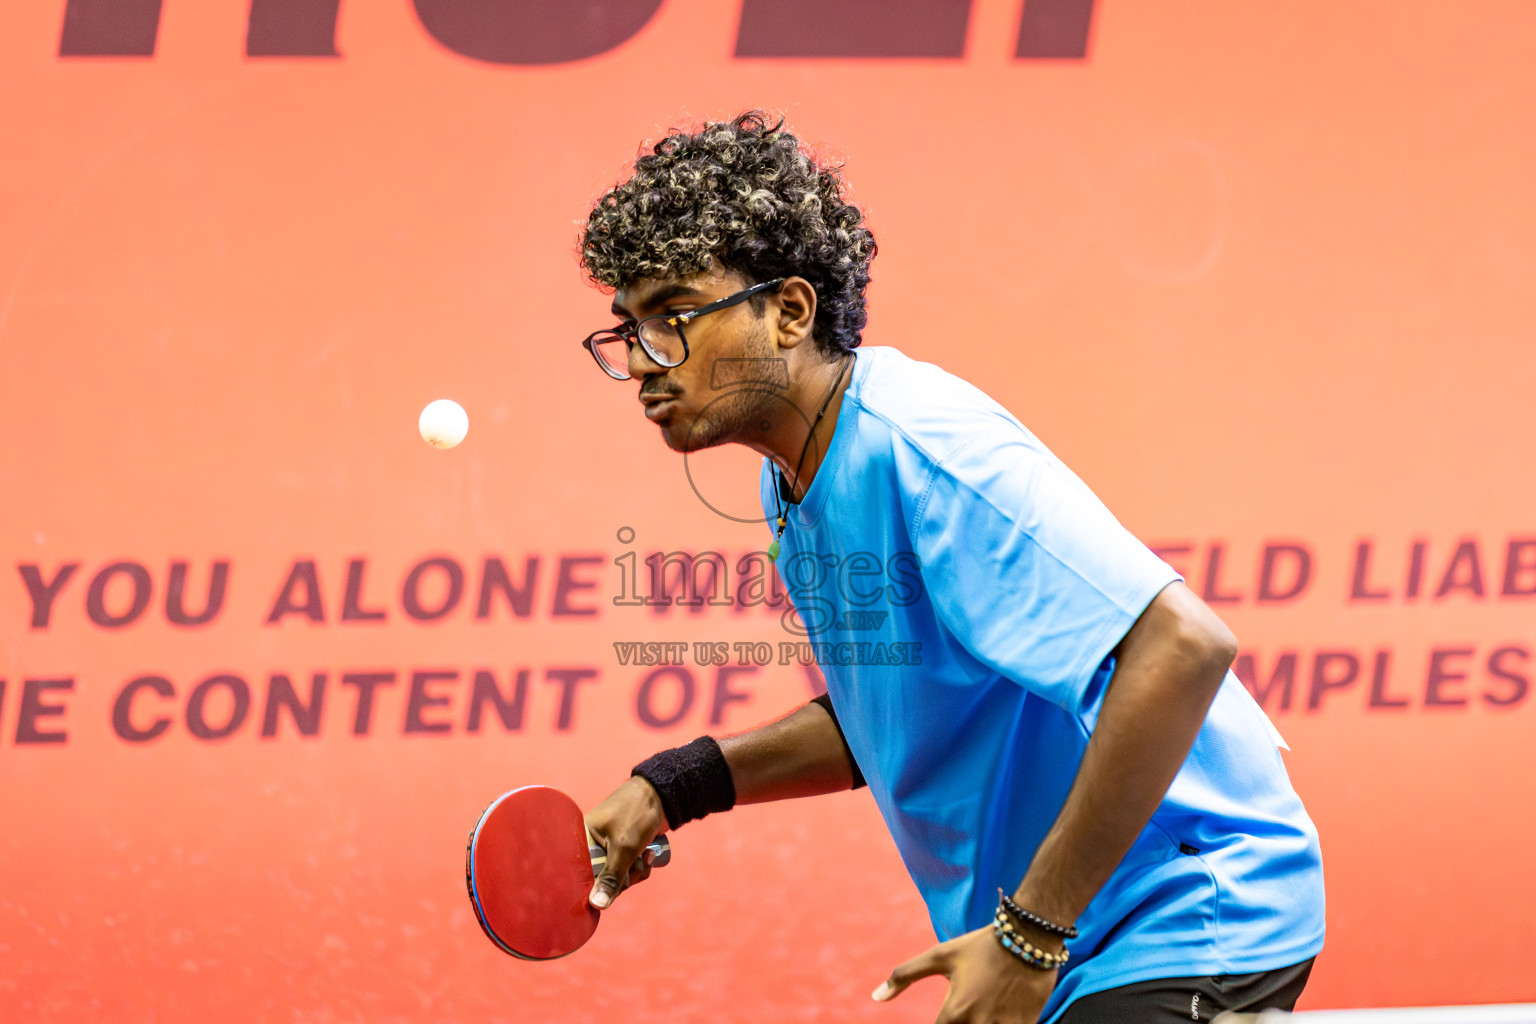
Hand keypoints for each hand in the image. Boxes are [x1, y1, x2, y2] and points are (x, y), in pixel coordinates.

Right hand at [583, 776, 667, 908]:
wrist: (663, 795)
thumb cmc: (637, 814)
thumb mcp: (624, 848)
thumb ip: (611, 877)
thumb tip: (597, 905)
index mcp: (582, 838)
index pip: (579, 874)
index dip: (594, 886)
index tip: (609, 892)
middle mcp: (591, 844)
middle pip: (601, 880)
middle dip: (623, 878)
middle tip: (636, 867)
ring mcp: (608, 848)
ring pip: (618, 877)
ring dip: (635, 872)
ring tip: (647, 856)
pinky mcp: (623, 849)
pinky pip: (627, 870)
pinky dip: (640, 866)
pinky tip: (650, 854)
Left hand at [873, 926, 1057, 1023]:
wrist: (1029, 938)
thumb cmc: (980, 946)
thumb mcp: (940, 956)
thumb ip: (904, 976)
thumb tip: (876, 997)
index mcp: (956, 1011)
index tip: (947, 1015)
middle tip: (963, 1008)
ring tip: (980, 1006)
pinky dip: (997, 1023)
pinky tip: (996, 1008)